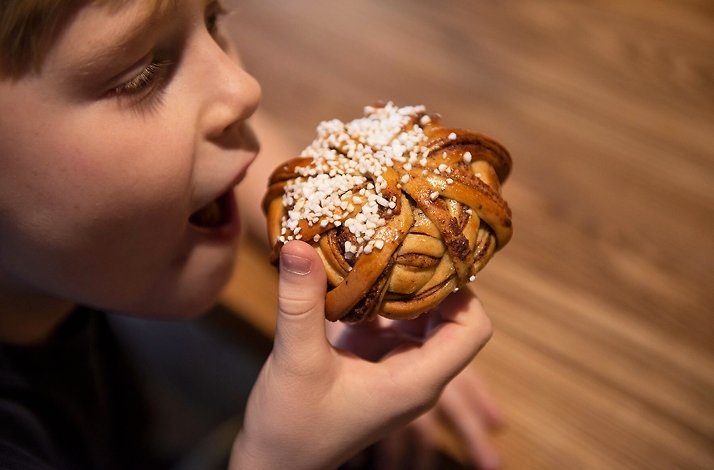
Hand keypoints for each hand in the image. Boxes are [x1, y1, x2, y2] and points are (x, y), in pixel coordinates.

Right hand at [230, 241, 492, 469]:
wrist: (273, 461)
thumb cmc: (291, 424)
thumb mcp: (297, 360)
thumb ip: (300, 303)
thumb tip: (298, 244)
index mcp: (417, 380)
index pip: (473, 329)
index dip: (463, 290)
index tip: (432, 254)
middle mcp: (417, 373)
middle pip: (451, 317)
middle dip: (432, 278)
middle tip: (405, 239)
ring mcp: (396, 368)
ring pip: (420, 316)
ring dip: (404, 284)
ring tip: (382, 247)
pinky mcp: (375, 362)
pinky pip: (391, 321)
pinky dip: (379, 297)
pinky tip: (355, 274)